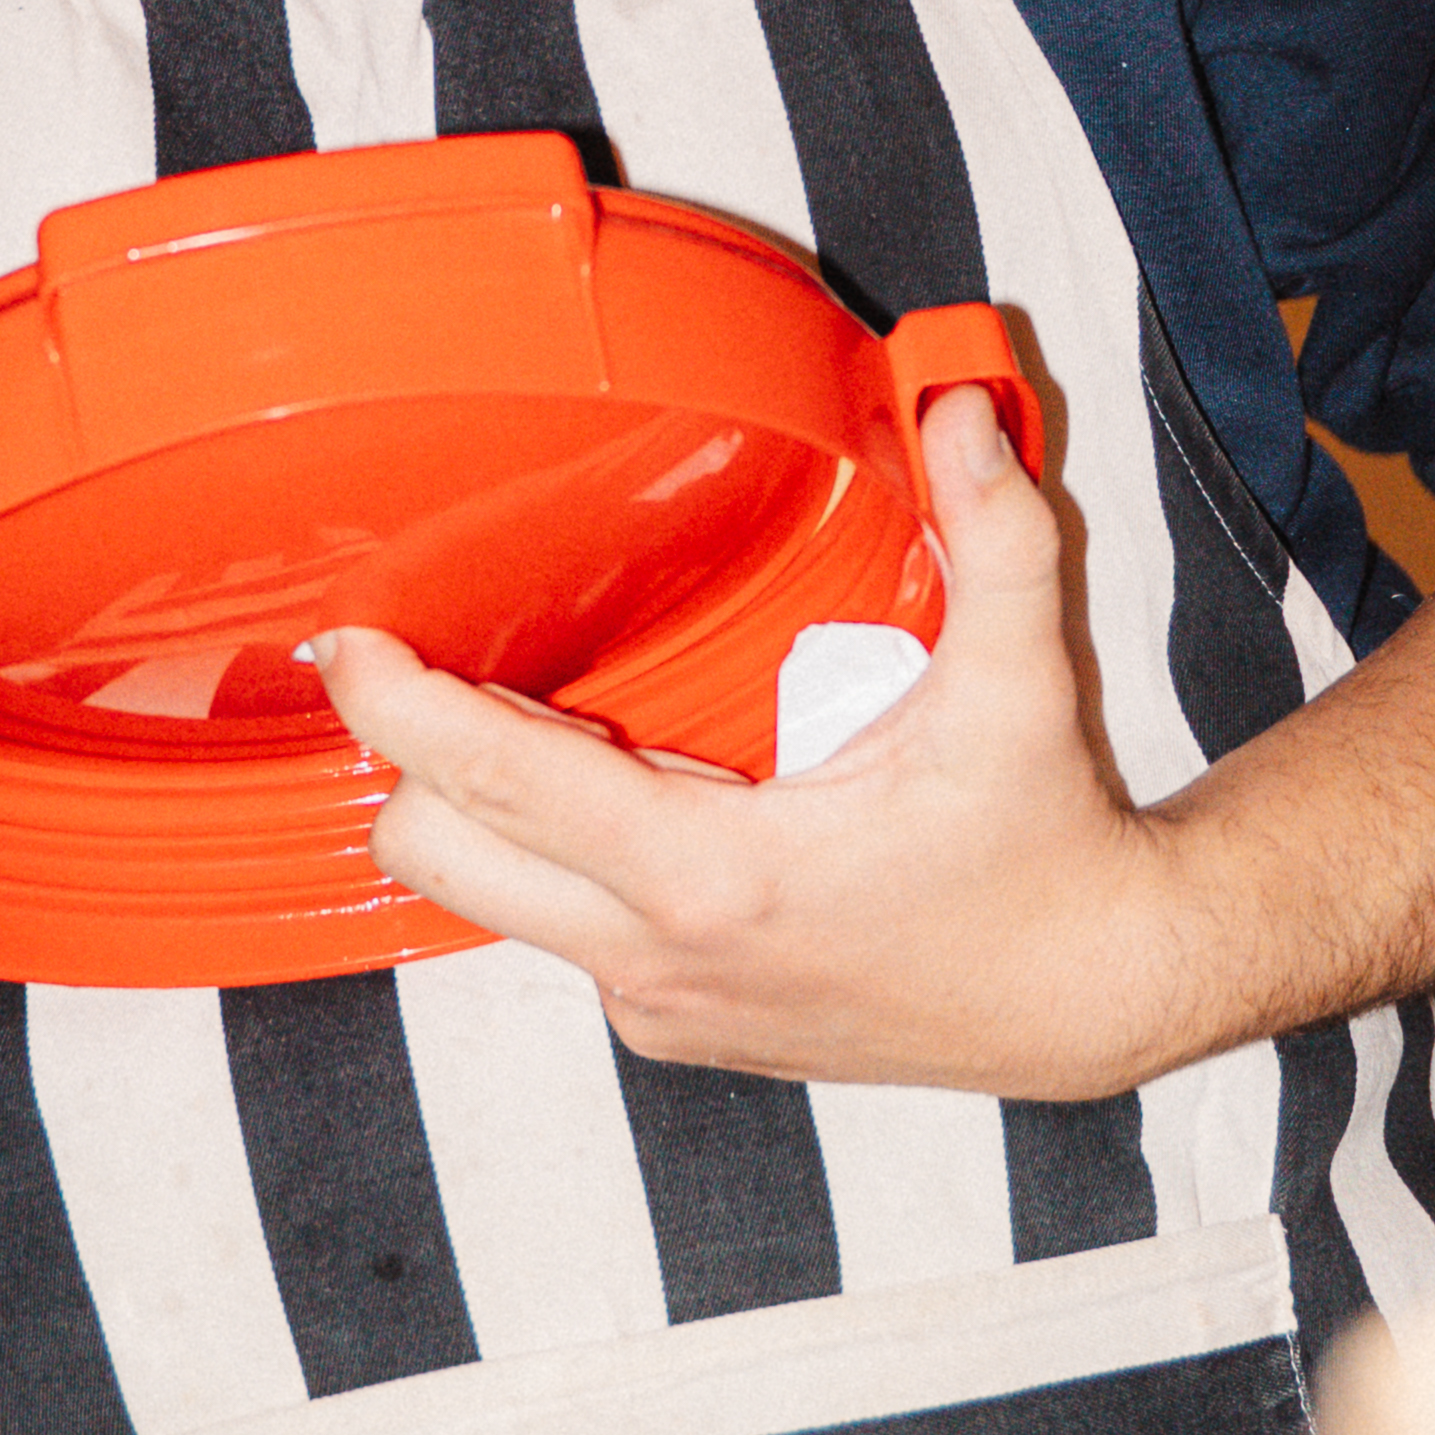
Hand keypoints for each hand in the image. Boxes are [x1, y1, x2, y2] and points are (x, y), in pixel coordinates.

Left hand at [308, 388, 1199, 1098]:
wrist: (1086, 996)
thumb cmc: (1045, 847)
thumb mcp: (1022, 680)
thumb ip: (993, 532)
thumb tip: (957, 410)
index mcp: (716, 876)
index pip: (492, 786)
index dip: (395, 707)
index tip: (348, 646)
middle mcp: (662, 958)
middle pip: (434, 858)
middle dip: (409, 760)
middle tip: (424, 662)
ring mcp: (660, 1004)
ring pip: (486, 899)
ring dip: (488, 808)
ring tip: (556, 712)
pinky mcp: (673, 1025)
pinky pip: (555, 926)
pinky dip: (557, 855)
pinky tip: (630, 786)